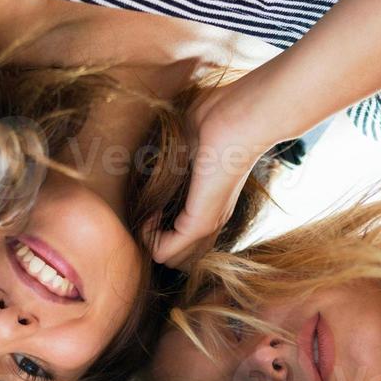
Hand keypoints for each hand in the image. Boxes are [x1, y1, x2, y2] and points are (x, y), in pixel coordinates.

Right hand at [149, 81, 278, 268]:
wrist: (236, 121)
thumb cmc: (213, 123)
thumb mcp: (183, 144)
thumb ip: (169, 161)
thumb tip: (144, 160)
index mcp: (209, 205)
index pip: (182, 243)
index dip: (158, 229)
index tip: (152, 202)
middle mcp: (211, 221)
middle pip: (176, 258)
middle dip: (151, 238)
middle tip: (147, 211)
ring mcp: (207, 225)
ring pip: (169, 259)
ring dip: (148, 237)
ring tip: (149, 211)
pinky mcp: (199, 224)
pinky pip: (162, 251)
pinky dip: (148, 234)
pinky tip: (152, 210)